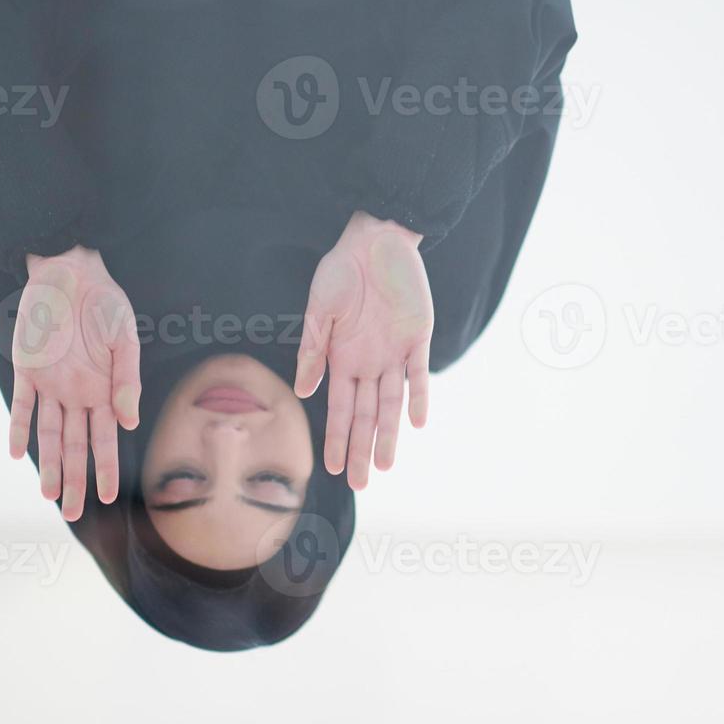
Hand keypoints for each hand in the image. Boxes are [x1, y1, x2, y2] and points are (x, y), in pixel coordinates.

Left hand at [9, 246, 140, 521]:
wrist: (70, 271)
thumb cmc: (105, 302)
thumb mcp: (125, 340)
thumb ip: (126, 381)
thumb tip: (128, 423)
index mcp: (105, 389)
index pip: (106, 439)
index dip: (107, 468)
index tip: (108, 497)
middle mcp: (78, 393)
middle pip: (76, 445)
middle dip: (76, 479)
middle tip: (74, 512)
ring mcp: (51, 384)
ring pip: (48, 433)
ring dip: (49, 464)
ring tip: (48, 496)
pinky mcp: (26, 370)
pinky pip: (22, 405)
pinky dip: (19, 428)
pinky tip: (17, 453)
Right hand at [295, 211, 432, 489]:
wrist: (376, 239)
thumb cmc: (340, 271)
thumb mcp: (318, 310)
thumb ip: (312, 351)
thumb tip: (304, 392)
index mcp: (340, 359)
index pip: (339, 409)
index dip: (335, 438)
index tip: (332, 468)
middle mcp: (367, 363)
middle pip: (365, 416)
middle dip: (361, 449)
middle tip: (361, 485)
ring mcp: (393, 354)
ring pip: (391, 403)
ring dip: (389, 434)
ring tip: (386, 465)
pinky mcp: (418, 338)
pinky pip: (419, 373)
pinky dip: (418, 396)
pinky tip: (416, 422)